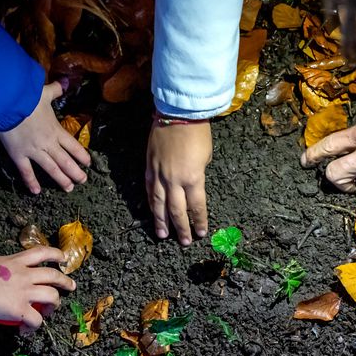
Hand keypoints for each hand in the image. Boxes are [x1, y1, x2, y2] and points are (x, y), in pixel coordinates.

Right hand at [0, 81, 89, 193]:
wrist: (9, 104)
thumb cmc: (28, 98)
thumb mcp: (44, 92)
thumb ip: (56, 90)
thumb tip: (63, 83)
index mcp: (56, 130)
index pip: (74, 146)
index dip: (82, 155)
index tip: (88, 163)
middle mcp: (48, 143)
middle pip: (66, 161)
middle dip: (75, 172)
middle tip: (82, 180)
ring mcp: (34, 151)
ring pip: (51, 169)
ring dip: (61, 180)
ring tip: (69, 188)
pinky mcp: (19, 155)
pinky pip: (27, 172)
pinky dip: (32, 182)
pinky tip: (37, 192)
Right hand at [0, 249, 75, 333]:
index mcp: (16, 261)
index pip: (41, 253)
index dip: (55, 254)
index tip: (62, 258)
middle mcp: (25, 275)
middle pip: (53, 276)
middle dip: (65, 281)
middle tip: (71, 286)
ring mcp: (25, 292)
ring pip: (52, 297)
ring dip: (56, 304)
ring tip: (54, 309)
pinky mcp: (20, 309)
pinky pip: (36, 320)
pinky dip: (34, 326)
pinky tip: (27, 329)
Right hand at [145, 119, 211, 245]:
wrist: (178, 113)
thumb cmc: (198, 133)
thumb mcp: (206, 157)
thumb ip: (198, 175)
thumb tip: (192, 185)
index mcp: (193, 179)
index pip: (196, 207)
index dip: (198, 221)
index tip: (201, 233)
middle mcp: (174, 180)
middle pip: (176, 210)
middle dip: (181, 228)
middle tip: (183, 242)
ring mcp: (159, 174)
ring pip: (158, 203)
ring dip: (161, 221)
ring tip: (163, 235)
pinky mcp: (149, 166)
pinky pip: (149, 189)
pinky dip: (151, 203)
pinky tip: (152, 211)